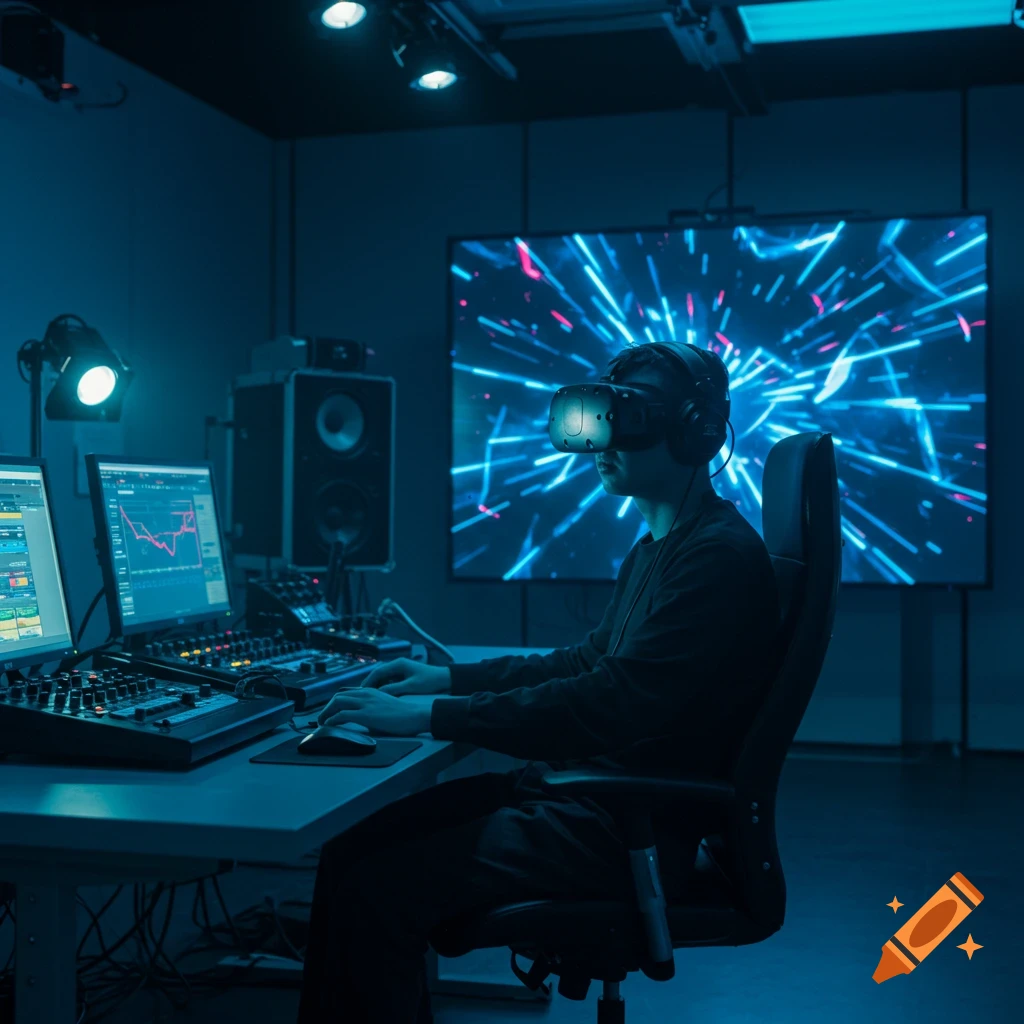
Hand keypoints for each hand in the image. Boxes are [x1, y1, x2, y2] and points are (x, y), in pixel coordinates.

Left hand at [317, 687, 431, 735]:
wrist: (414, 715)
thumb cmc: (403, 714)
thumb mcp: (383, 706)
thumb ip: (370, 709)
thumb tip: (358, 720)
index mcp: (370, 691)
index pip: (346, 693)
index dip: (334, 703)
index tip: (329, 712)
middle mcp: (366, 693)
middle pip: (338, 696)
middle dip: (326, 708)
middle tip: (321, 718)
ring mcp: (365, 703)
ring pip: (337, 702)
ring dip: (326, 713)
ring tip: (321, 722)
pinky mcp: (366, 714)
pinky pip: (342, 715)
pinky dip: (332, 720)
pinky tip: (329, 725)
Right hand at [359, 658, 450, 695]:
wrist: (444, 679)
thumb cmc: (430, 681)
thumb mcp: (411, 686)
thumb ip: (394, 689)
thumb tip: (378, 693)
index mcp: (398, 664)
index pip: (378, 671)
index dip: (368, 681)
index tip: (361, 691)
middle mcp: (398, 664)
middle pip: (379, 673)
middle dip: (370, 683)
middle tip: (362, 695)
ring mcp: (401, 669)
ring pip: (383, 677)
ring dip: (377, 685)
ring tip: (369, 696)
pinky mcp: (404, 675)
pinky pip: (390, 680)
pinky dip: (384, 686)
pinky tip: (381, 695)